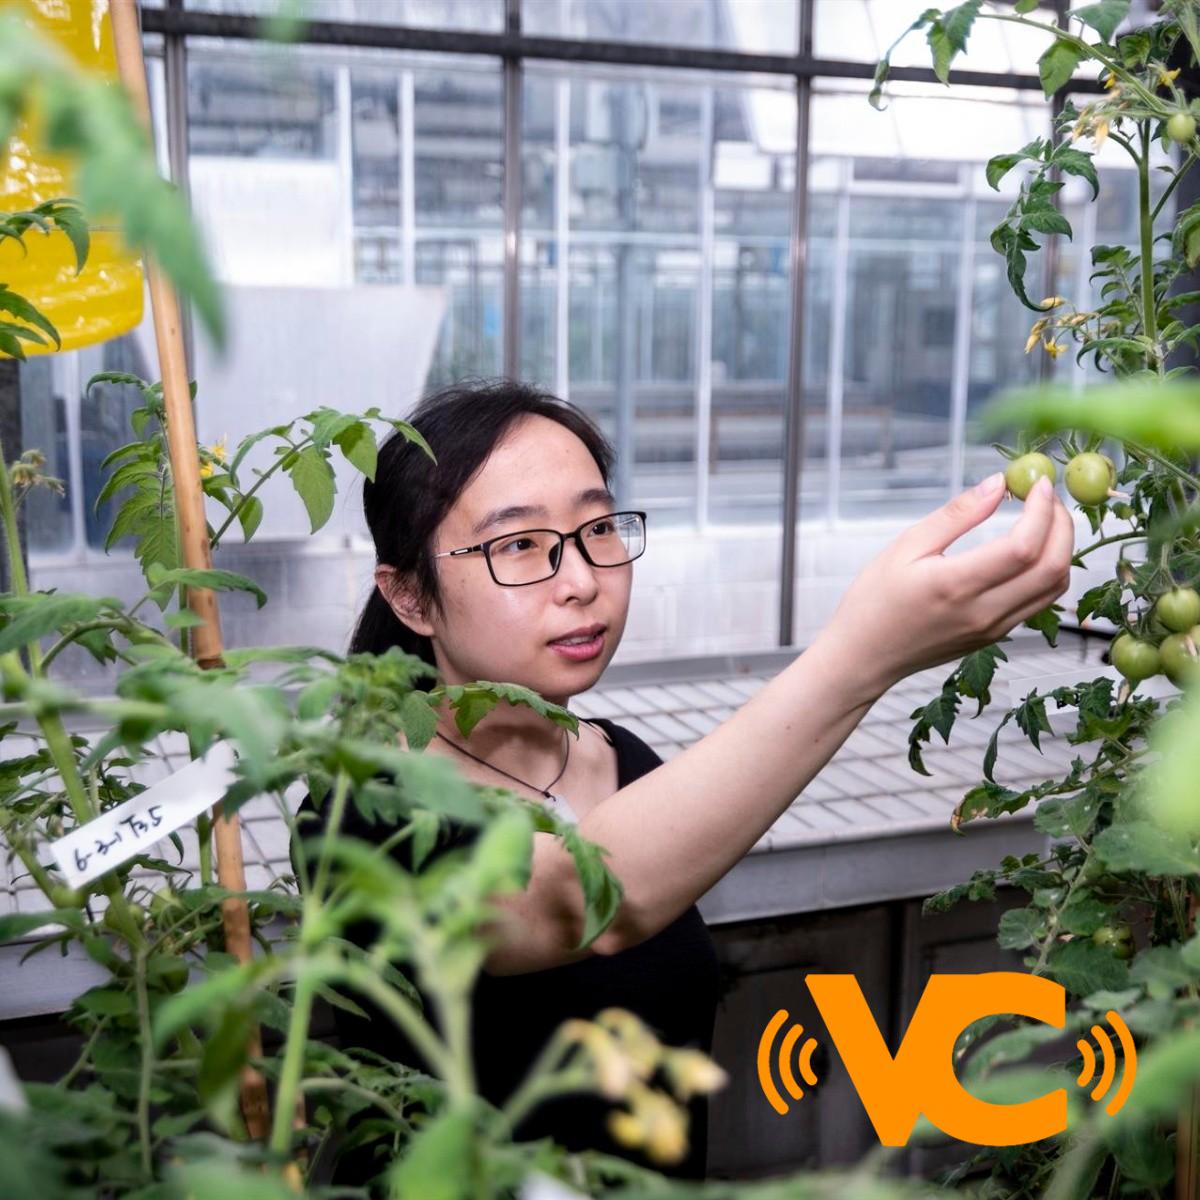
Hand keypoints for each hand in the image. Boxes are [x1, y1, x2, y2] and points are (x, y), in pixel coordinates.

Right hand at [821, 471, 1074, 695]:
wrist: (865, 656)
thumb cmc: (875, 600)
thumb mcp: (906, 546)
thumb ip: (956, 514)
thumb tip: (996, 484)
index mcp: (955, 585)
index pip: (1023, 546)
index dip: (1042, 510)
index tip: (1038, 483)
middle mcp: (982, 612)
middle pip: (1052, 567)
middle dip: (1062, 524)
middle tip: (1048, 497)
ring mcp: (994, 628)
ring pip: (1055, 586)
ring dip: (1062, 547)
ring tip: (1044, 518)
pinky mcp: (996, 635)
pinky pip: (1040, 601)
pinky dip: (1048, 569)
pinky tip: (1031, 548)